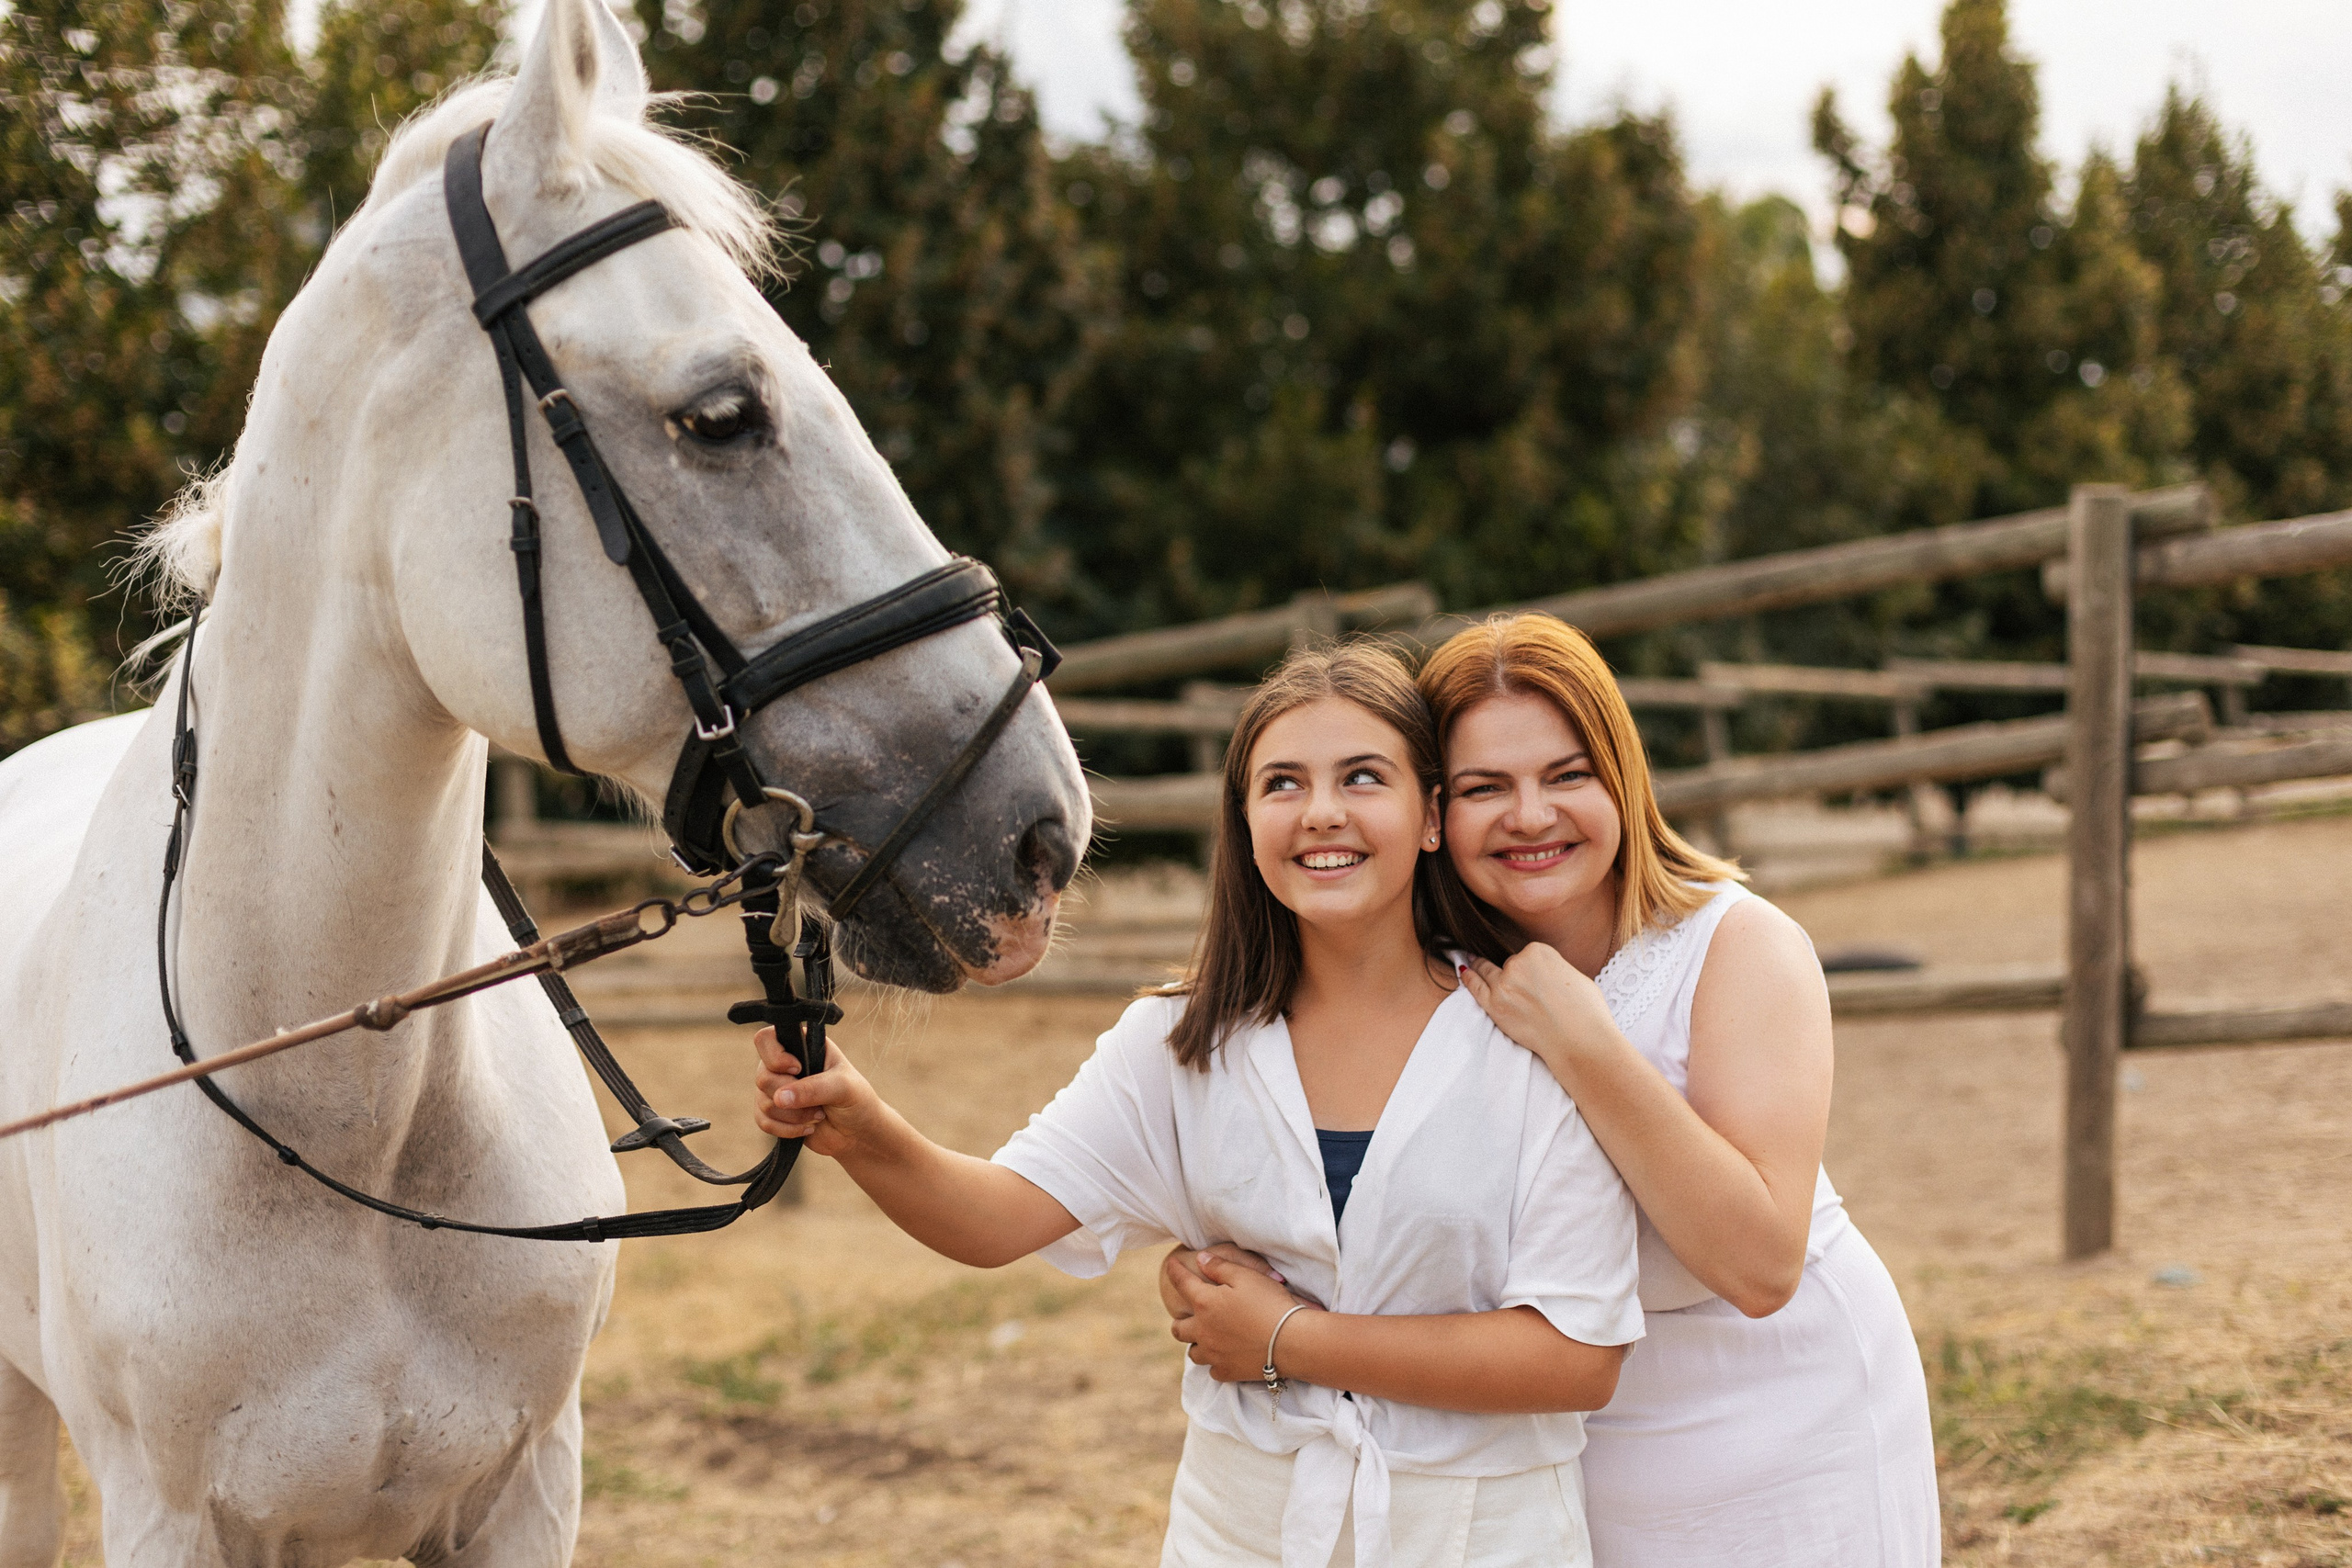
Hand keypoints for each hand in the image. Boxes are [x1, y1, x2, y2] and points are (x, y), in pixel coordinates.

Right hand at [750, 1028, 878, 1158]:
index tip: (798, 1070)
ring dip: (793, 1116)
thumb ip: (814, 1088)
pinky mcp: (775, 1113)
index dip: (775, 1057)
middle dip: (792, 1098)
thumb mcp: (842, 1087)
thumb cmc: (857, 1100)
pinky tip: (808, 1129)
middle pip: (762, 1076)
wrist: (858, 1133)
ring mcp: (778, 1089)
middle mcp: (785, 1064)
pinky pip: (763, 1121)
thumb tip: (780, 1097)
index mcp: (802, 1045)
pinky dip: (785, 1129)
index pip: (766, 1039)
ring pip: (763, 1102)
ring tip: (819, 1116)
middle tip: (820, 1104)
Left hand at [1168, 1252, 1315, 1382]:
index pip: (1181, 1283)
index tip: (1171, 1264)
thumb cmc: (1269, 1303)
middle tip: (1188, 1317)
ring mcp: (1214, 1355)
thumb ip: (1219, 1266)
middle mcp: (1203, 1331)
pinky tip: (1224, 1357)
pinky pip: (1213, 1370)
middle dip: (1180, 1321)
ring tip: (1206, 1339)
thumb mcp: (1246, 1275)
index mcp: (1205, 1303)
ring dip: (1197, 1344)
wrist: (1291, 1342)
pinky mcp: (1228, 1372)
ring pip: (1193, 1353)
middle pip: (1178, 1329)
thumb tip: (1200, 1259)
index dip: (1174, 1271)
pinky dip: (1216, 1363)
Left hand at [1458, 943, 1622, 1091]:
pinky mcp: (1494, 1005)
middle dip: (1513, 975)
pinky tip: (1463, 971)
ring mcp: (1503, 984)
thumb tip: (1547, 974)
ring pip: (1488, 971)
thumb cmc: (1586, 1012)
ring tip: (1472, 964)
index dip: (1531, 968)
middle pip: (1509, 964)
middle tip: (1516, 985)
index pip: (1527, 955)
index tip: (1533, 977)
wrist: (1580, 1041)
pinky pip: (1475, 986)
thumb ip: (1555, 969)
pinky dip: (1468, 978)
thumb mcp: (1576, 976)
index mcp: (1539, 951)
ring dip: (1481, 968)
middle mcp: (1518, 963)